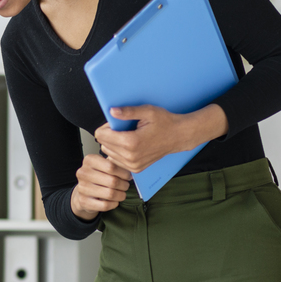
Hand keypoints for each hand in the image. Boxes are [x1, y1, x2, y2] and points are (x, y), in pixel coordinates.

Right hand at [70, 153, 131, 220]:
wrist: (84, 191)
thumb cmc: (99, 175)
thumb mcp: (106, 165)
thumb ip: (117, 165)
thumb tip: (132, 170)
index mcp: (89, 160)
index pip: (111, 166)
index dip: (124, 173)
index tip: (128, 177)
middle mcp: (83, 173)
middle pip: (112, 181)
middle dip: (124, 185)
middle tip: (125, 186)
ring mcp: (82, 188)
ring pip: (110, 194)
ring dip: (120, 195)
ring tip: (122, 194)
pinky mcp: (84, 201)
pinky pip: (105, 205)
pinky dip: (114, 204)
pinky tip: (114, 201)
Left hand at [94, 103, 228, 172]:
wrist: (179, 136)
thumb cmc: (165, 122)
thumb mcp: (148, 112)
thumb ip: (128, 112)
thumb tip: (112, 112)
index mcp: (131, 142)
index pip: (101, 136)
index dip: (105, 127)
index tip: (115, 123)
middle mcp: (130, 157)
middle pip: (103, 144)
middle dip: (109, 135)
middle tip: (123, 129)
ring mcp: (133, 165)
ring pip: (108, 153)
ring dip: (113, 144)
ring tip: (128, 137)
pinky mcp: (135, 169)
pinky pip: (116, 160)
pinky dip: (119, 152)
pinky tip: (130, 146)